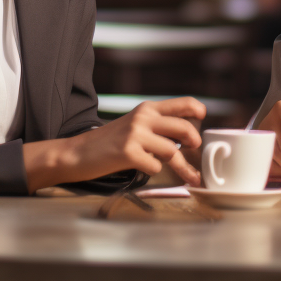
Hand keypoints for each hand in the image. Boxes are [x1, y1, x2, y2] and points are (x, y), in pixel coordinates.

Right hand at [23, 97, 205, 192]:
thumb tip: (188, 136)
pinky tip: (144, 169)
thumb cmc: (110, 142)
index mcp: (147, 108)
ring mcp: (135, 134)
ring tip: (190, 177)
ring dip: (182, 167)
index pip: (182, 103)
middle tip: (197, 151)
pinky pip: (155, 166)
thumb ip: (158, 125)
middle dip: (195, 142)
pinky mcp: (128, 153)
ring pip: (172, 151)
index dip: (198, 110)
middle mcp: (143, 117)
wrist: (77, 153)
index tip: (203, 119)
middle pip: (184, 127)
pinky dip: (154, 171)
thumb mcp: (135, 124)